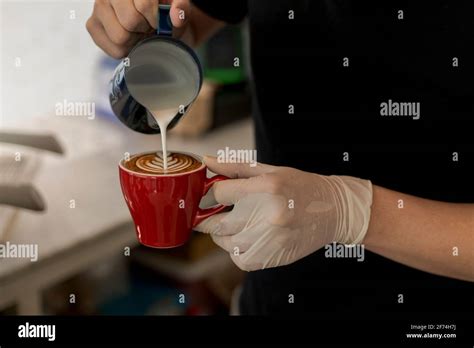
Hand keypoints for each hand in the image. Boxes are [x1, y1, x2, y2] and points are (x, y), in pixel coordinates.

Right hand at [86, 0, 191, 58]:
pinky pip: (113, 49)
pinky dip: (127, 50)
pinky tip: (130, 40)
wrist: (155, 20)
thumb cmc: (166, 12)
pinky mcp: (92, 25)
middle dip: (144, 29)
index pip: (144, 4)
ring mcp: (98, 7)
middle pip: (130, 22)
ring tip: (139, 33)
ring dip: (135, 41)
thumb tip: (175, 16)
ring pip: (120, 37)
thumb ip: (181, 8)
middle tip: (148, 28)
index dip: (156, 18)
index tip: (158, 21)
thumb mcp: (179, 8)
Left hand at [195, 156, 372, 270]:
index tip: (215, 194)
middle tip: (212, 213)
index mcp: (267, 188)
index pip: (220, 193)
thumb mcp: (270, 170)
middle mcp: (268, 215)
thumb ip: (236, 166)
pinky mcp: (275, 256)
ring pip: (227, 243)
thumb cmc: (302, 187)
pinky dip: (236, 251)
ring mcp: (272, 239)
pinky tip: (245, 239)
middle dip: (209, 218)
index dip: (213, 193)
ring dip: (223, 235)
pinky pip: (241, 259)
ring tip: (234, 224)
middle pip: (219, 223)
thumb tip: (208, 161)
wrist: (334, 210)